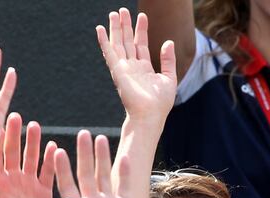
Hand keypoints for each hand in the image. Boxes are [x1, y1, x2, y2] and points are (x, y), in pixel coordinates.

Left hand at [0, 112, 55, 197]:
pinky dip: (51, 162)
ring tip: (34, 126)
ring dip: (32, 143)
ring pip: (31, 158)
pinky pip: (48, 173)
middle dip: (13, 134)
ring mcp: (28, 183)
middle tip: (15, 117)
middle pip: (12, 151)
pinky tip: (54, 148)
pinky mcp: (43, 191)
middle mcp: (11, 178)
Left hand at [55, 132, 139, 197]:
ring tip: (99, 137)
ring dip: (102, 157)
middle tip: (81, 133)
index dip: (62, 168)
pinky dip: (124, 172)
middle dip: (83, 154)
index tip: (56, 150)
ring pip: (104, 175)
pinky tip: (123, 157)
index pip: (66, 184)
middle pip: (85, 173)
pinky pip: (124, 186)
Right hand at [97, 8, 176, 128]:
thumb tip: (168, 42)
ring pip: (118, 44)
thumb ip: (168, 60)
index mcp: (144, 69)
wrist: (150, 115)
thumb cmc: (160, 104)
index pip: (141, 45)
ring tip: (114, 13)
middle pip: (127, 42)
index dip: (141, 30)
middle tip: (122, 10)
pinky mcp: (117, 71)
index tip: (142, 16)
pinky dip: (103, 41)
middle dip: (125, 25)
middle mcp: (132, 67)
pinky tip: (99, 29)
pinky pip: (109, 53)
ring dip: (115, 29)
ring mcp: (123, 69)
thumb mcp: (169, 78)